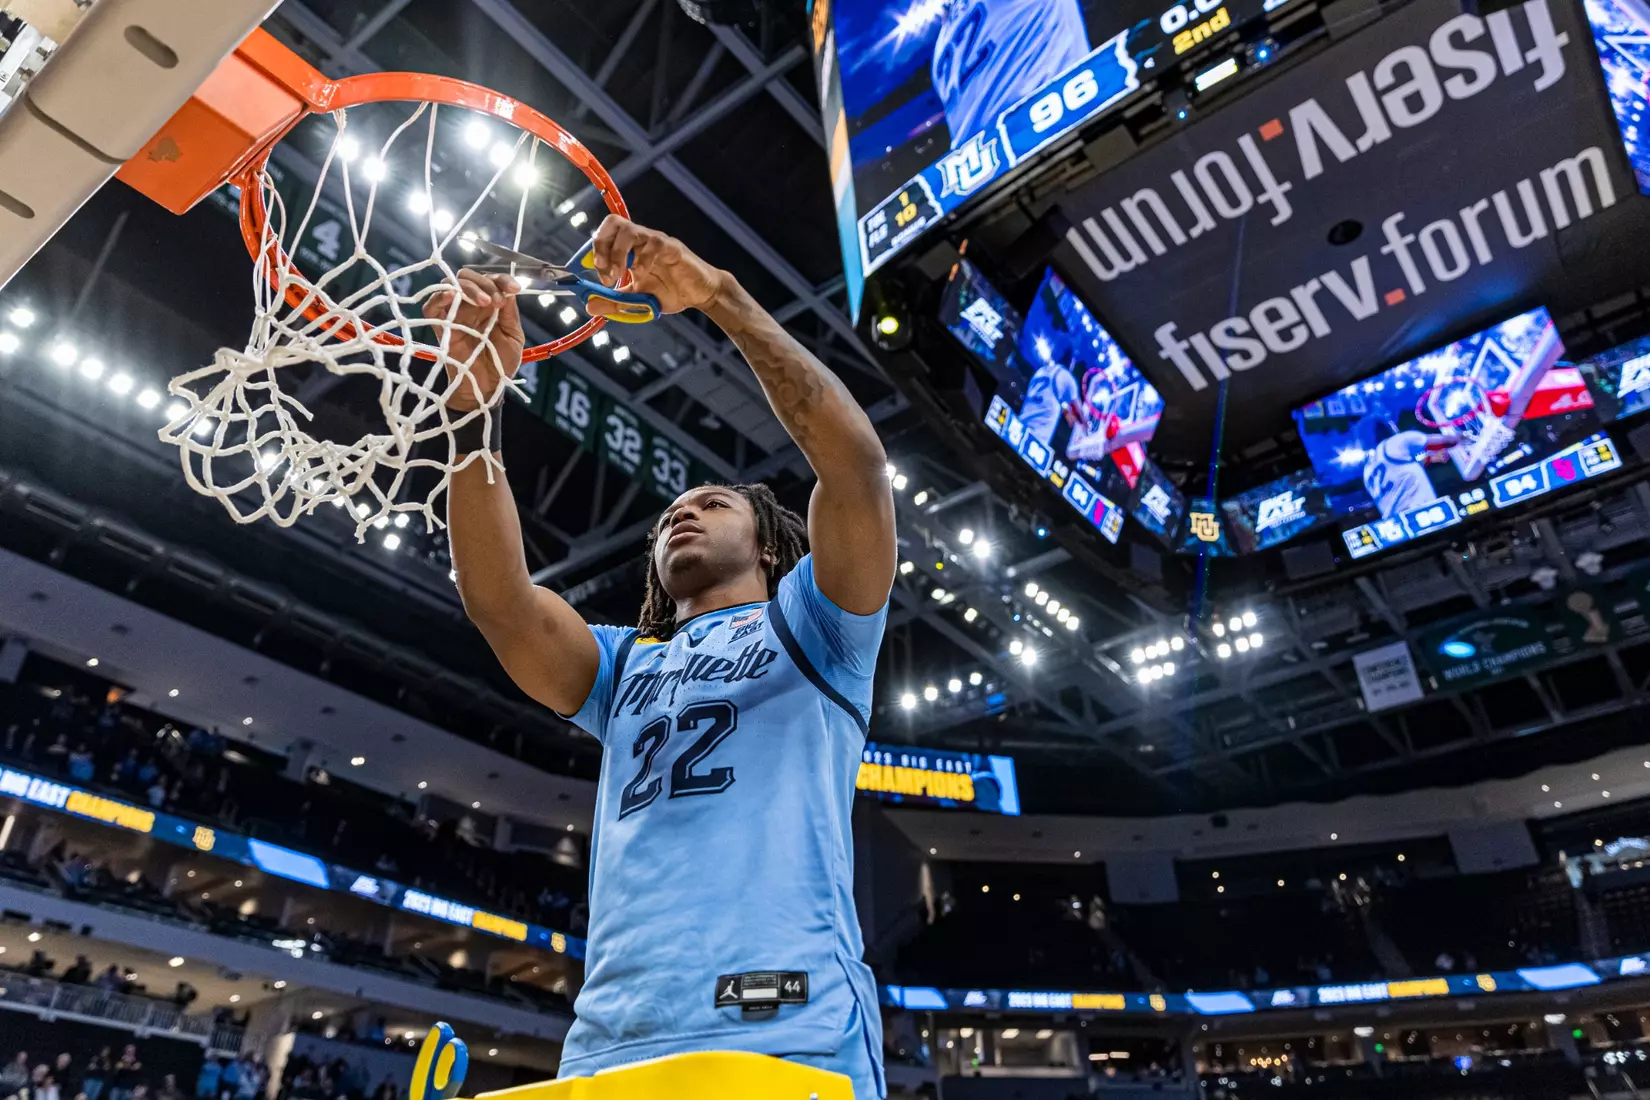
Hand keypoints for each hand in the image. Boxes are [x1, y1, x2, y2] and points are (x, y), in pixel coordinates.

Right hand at [424, 269, 524, 410]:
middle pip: (469, 277)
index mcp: (490, 305)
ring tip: (485, 301)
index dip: (502, 279)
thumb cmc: (501, 363)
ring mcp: (454, 315)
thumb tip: (507, 291)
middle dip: (485, 282)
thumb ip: (510, 313)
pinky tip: (452, 295)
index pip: (491, 281)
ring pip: (452, 285)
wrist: (488, 388)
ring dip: (469, 287)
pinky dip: (439, 296)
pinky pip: (432, 306)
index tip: (514, 288)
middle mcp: (471, 306)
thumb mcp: (514, 336)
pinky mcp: (440, 327)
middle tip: (497, 300)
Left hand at [587, 215, 726, 316]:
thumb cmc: (670, 292)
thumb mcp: (636, 301)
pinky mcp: (672, 247)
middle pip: (613, 222)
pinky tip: (641, 275)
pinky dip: (642, 260)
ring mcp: (655, 241)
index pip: (604, 236)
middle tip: (603, 270)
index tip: (595, 276)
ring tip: (618, 276)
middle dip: (602, 244)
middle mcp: (640, 241)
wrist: (700, 295)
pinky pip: (653, 244)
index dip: (594, 252)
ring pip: (629, 229)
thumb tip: (589, 306)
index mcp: (629, 250)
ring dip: (617, 252)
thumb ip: (614, 302)